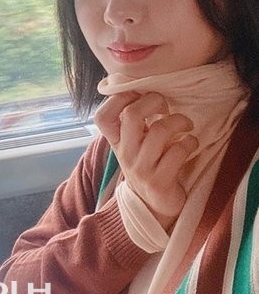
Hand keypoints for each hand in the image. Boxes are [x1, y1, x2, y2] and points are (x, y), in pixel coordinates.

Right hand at [94, 91, 196, 230]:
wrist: (152, 206)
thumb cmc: (146, 164)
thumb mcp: (132, 143)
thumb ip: (132, 121)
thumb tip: (141, 87)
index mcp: (115, 141)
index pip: (103, 117)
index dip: (119, 99)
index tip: (139, 94)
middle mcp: (125, 153)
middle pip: (131, 116)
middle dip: (153, 102)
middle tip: (165, 106)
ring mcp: (141, 168)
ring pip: (159, 131)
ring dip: (179, 121)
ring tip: (186, 125)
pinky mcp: (160, 181)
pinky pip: (178, 151)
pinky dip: (190, 142)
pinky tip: (190, 143)